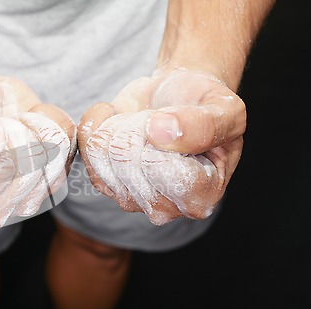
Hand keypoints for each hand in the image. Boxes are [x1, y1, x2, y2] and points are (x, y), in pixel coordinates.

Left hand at [78, 67, 244, 224]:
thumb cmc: (206, 107)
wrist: (178, 98)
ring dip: (120, 122)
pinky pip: (86, 144)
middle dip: (140, 125)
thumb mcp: (224, 109)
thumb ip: (204, 124)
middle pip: (128, 161)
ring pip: (102, 153)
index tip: (179, 120)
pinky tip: (121, 118)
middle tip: (159, 120)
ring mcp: (129, 198)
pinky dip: (99, 119)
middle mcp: (164, 207)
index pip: (164, 169)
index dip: (163, 134)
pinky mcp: (103, 181)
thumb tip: (160, 132)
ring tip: (143, 122)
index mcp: (201, 196)